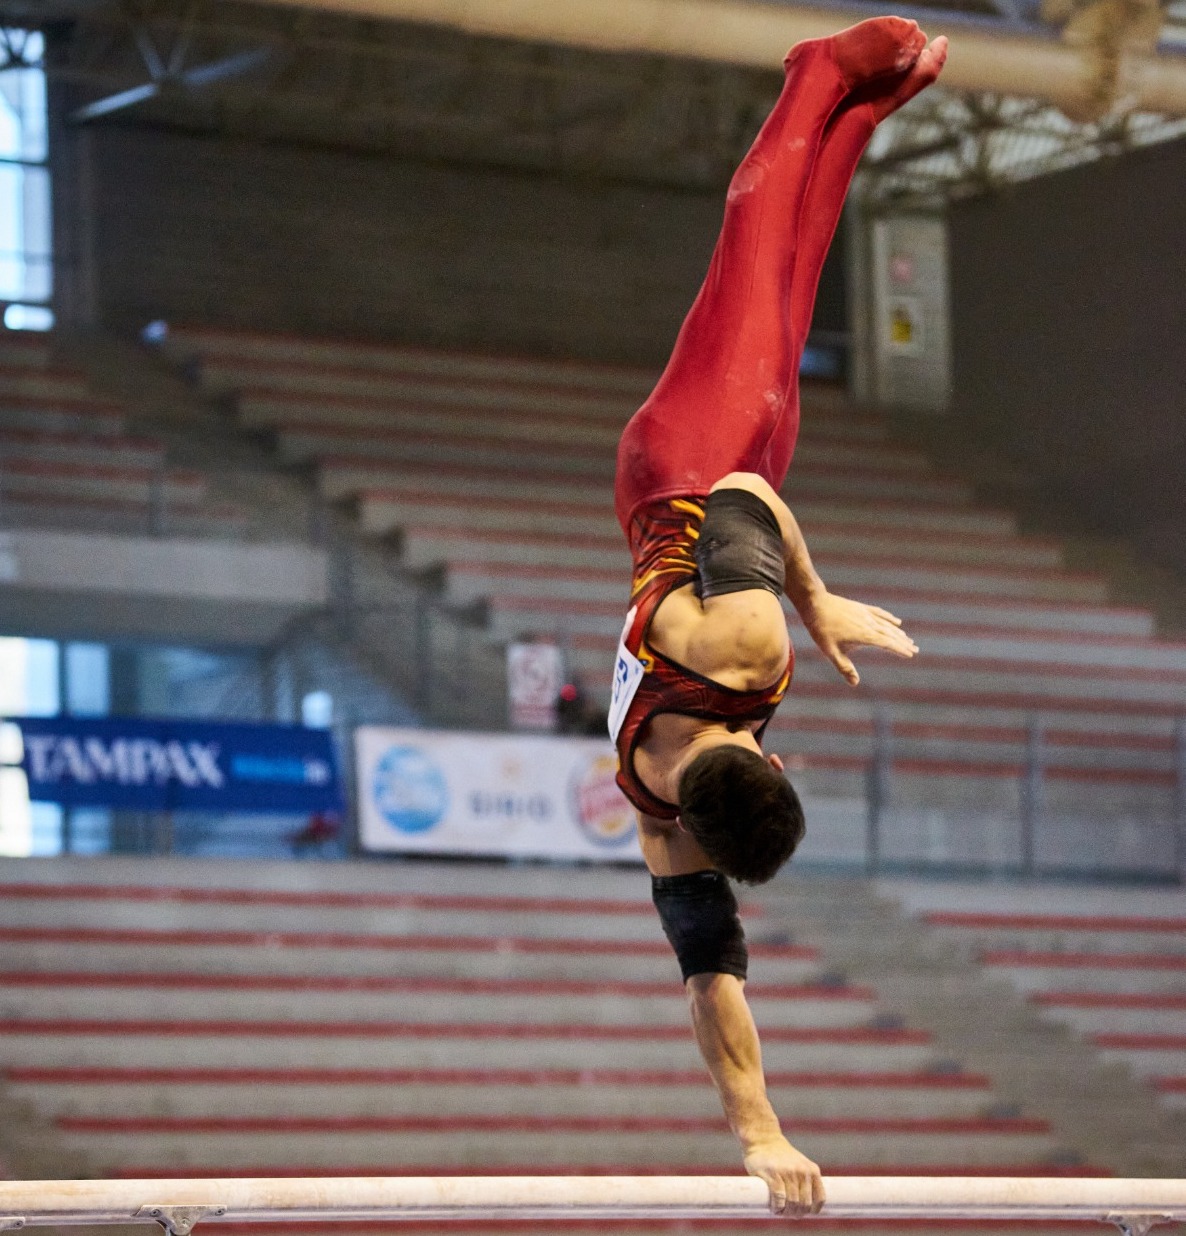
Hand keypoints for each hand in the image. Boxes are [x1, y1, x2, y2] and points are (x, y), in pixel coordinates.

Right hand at [743, 1133, 824, 1215]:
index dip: (812, 1210)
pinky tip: (773, 1208)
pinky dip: (777, 1208)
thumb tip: (807, 1206)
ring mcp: (788, 1173)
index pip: (820, 1199)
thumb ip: (805, 1181)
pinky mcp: (773, 1175)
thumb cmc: (780, 1156)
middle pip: (805, 1204)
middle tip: (788, 1213)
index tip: (803, 1211)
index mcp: (812, 1170)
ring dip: (786, 1212)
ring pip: (793, 1203)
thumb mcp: (799, 1164)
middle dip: (797, 1213)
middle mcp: (802, 1171)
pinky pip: (779, 1199)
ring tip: (780, 1211)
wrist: (763, 1138)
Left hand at [799, 591, 917, 685]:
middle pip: (891, 634)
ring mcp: (866, 614)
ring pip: (887, 624)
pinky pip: (880, 613)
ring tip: (908, 639)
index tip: (910, 654)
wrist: (815, 604)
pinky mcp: (861, 607)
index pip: (888, 644)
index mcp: (865, 636)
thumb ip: (844, 667)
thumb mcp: (831, 652)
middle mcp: (869, 624)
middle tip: (915, 649)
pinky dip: (890, 618)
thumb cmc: (822, 629)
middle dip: (903, 642)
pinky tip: (897, 621)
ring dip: (899, 632)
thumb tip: (855, 683)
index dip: (900, 649)